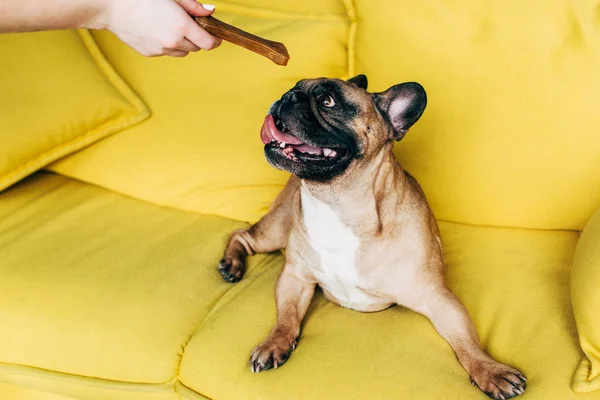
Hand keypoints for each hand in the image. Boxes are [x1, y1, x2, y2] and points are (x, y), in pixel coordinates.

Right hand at [94, 0, 221, 56]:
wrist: (111, 6)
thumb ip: (194, 6)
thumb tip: (211, 11)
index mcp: (181, 26)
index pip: (209, 44)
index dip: (215, 40)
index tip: (216, 36)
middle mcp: (173, 42)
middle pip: (196, 47)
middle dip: (196, 37)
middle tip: (187, 24)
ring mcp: (161, 50)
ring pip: (182, 51)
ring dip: (182, 42)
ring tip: (169, 26)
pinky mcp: (151, 54)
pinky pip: (167, 52)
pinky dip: (167, 44)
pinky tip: (155, 30)